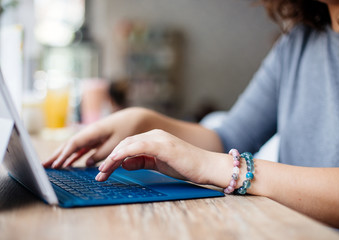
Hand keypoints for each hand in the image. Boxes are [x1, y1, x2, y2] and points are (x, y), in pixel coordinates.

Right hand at [43, 108, 145, 168]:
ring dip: (62, 156)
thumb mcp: (117, 142)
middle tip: (43, 166)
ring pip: (74, 147)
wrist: (137, 118)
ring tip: (51, 166)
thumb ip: (102, 153)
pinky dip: (74, 155)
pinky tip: (68, 163)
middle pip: (69, 144)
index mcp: (94, 131)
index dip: (64, 155)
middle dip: (56, 155)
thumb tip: (87, 163)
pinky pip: (82, 148)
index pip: (74, 144)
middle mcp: (90, 132)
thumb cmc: (128, 128)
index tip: (55, 165)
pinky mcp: (97, 139)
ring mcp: (92, 136)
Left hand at [95, 129, 222, 184]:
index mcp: (154, 138)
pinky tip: (115, 161)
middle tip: (99, 174)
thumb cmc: (186, 166)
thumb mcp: (159, 164)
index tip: (104, 171)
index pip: (128, 144)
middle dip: (109, 159)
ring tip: (103, 171)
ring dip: (113, 158)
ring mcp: (159, 138)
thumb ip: (142, 161)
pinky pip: (138, 146)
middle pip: (125, 143)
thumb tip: (125, 163)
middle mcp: (155, 134)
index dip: (114, 157)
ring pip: (128, 144)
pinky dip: (124, 153)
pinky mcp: (163, 145)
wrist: (207, 166)